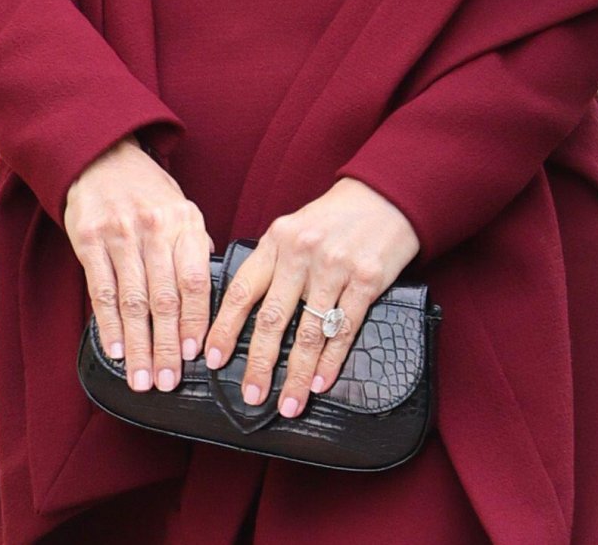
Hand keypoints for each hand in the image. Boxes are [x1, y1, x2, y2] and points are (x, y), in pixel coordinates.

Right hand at [64, 138, 211, 393]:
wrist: (103, 157)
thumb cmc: (147, 192)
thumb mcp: (181, 209)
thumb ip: (195, 249)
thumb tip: (213, 295)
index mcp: (184, 222)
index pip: (196, 279)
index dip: (196, 320)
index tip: (196, 354)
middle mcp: (154, 228)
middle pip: (164, 297)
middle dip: (167, 345)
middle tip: (168, 381)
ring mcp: (120, 234)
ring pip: (132, 300)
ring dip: (138, 344)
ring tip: (142, 378)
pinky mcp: (90, 240)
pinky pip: (101, 290)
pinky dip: (108, 324)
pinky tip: (116, 350)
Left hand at [203, 178, 418, 420]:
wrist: (385, 194)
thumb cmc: (335, 217)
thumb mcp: (294, 228)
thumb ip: (272, 262)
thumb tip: (246, 311)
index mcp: (278, 239)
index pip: (243, 289)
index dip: (225, 327)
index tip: (212, 358)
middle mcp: (302, 253)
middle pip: (273, 318)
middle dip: (260, 363)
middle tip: (251, 395)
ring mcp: (335, 266)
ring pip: (309, 332)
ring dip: (297, 374)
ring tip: (289, 403)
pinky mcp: (367, 279)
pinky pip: (344, 329)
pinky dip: (331, 361)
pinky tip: (321, 382)